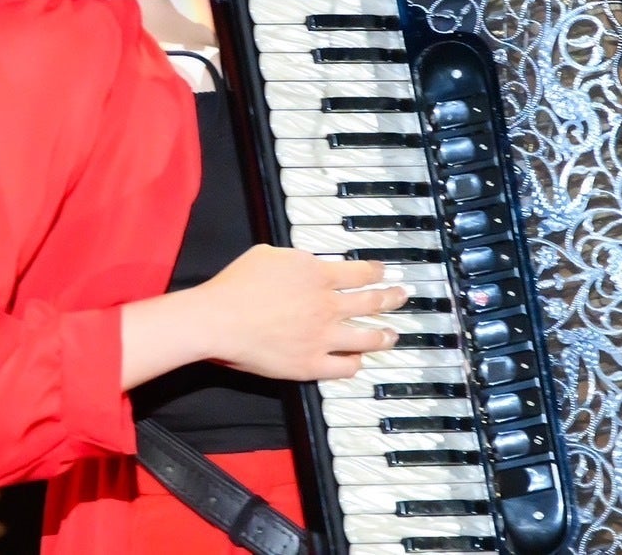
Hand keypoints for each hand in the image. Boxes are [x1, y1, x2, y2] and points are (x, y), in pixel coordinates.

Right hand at [192, 245, 409, 381]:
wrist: (218, 319)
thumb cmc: (236, 285)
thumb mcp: (268, 254)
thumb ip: (295, 258)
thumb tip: (306, 261)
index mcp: (318, 275)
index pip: (361, 272)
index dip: (377, 272)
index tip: (384, 273)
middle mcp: (326, 305)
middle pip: (372, 302)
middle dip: (392, 298)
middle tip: (402, 297)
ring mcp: (322, 337)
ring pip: (367, 337)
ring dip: (384, 335)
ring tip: (392, 335)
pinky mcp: (310, 364)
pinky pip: (345, 368)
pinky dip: (356, 364)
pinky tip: (358, 362)